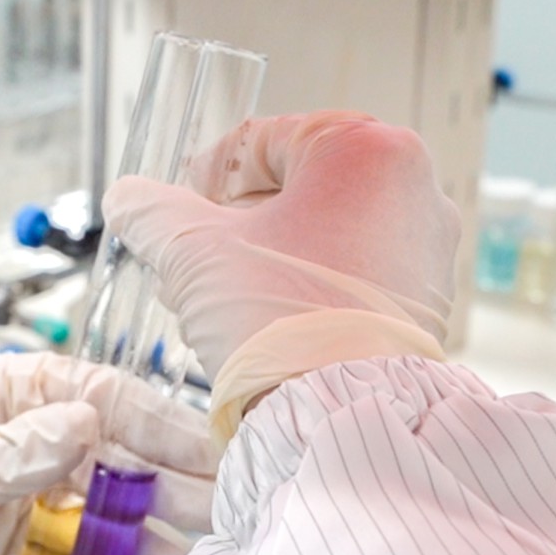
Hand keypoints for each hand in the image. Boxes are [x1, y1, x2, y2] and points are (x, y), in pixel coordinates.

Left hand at [0, 352, 215, 554]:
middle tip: (228, 521)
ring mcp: (45, 505)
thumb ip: (15, 453)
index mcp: (24, 396)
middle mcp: (44, 446)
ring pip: (118, 526)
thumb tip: (81, 428)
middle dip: (180, 495)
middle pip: (130, 467)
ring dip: (157, 553)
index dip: (167, 428)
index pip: (112, 403)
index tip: (213, 453)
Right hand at [103, 111, 460, 436]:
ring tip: (220, 299)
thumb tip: (128, 200)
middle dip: (234, 225)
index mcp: (366, 149)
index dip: (207, 173)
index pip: (264, 138)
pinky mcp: (428, 299)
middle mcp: (414, 186)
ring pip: (324, 233)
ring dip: (263, 258)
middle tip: (193, 261)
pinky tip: (266, 323)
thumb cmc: (277, 321)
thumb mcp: (192, 252)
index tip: (179, 208)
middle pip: (296, 188)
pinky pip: (354, 274)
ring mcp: (427, 246)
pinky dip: (308, 287)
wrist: (337, 416)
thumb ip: (149, 211)